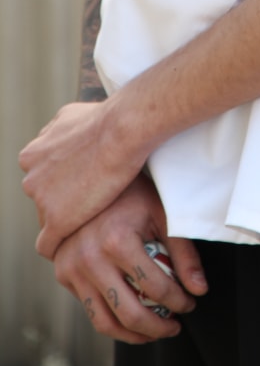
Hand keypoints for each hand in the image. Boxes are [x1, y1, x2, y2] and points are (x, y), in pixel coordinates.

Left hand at [20, 96, 146, 258]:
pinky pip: (48, 245)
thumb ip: (59, 132)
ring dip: (66, 220)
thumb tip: (61, 132)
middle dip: (62, 200)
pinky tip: (72, 250)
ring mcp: (42, 200)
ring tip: (90, 222)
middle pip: (43, 198)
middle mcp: (32, 175)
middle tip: (89, 202)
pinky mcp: (57, 221)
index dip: (62, 181)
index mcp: (33, 153)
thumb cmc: (107, 118)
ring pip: (48, 220)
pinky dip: (59, 247)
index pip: (41, 178)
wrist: (122, 129)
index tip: (80, 184)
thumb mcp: (72, 115)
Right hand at [52, 175, 207, 343]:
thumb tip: (200, 290)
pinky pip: (89, 309)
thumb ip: (184, 254)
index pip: (156, 287)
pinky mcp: (63, 274)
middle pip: (130, 312)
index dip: (179, 301)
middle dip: (158, 328)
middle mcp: (90, 257)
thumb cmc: (135, 193)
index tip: (191, 304)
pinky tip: (131, 319)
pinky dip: (111, 321)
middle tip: (175, 327)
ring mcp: (72, 267)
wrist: (93, 175)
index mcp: (117, 239)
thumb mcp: (164, 215)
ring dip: (133, 335)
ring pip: (105, 320)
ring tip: (154, 331)